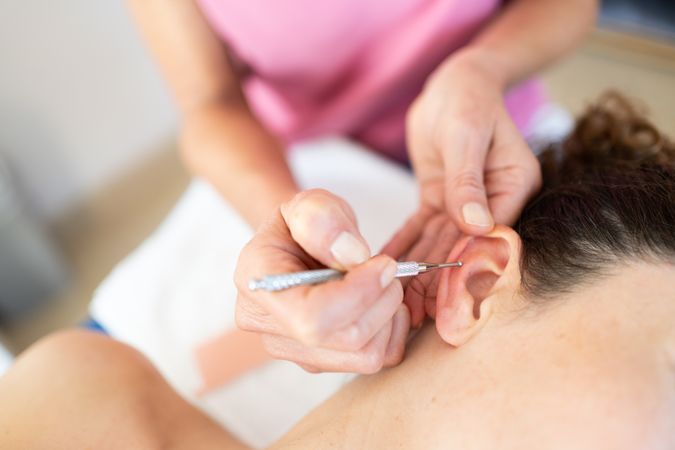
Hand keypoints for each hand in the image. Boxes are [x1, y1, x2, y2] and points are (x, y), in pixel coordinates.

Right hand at [234, 189, 409, 372]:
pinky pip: (375, 361)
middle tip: (389, 268)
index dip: (359, 294)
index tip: (385, 264)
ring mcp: (295, 352)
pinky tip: (381, 305)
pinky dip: (391, 333)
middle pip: (346, 340)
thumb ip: (322, 218)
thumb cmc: (306, 225)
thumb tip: (352, 255)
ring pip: (365, 356)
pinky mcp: (322, 363)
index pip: (312, 318)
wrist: (300, 247)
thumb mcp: (310, 204)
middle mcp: (268, 328)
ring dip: (389, 317)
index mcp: (259, 284)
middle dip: (382, 300)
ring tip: (383, 285)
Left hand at [384, 52, 541, 325]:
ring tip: (397, 300)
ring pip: (439, 243)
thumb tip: (478, 224)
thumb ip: (468, 180)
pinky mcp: (442, 199)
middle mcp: (493, 202)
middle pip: (464, 247)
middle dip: (438, 279)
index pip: (491, 236)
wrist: (455, 82)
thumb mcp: (467, 134)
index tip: (446, 296)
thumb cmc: (468, 99)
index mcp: (514, 187)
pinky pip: (421, 228)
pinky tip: (387, 266)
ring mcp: (467, 204)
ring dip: (418, 271)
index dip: (467, 267)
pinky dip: (405, 246)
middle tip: (416, 312)